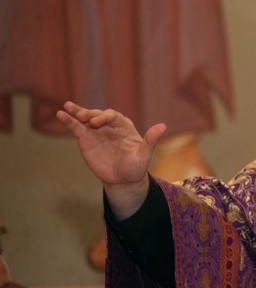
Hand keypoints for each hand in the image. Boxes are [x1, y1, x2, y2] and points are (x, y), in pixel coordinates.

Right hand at [57, 101, 166, 218]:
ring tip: (67, 108)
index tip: (95, 123)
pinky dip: (69, 120)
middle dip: (91, 114)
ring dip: (77, 112)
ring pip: (86, 118)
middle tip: (85, 118)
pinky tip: (60, 114)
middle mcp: (109, 125)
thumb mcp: (144, 155)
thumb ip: (151, 140)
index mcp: (124, 126)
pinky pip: (76, 128)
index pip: (113, 116)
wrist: (123, 180)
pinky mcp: (86, 139)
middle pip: (98, 115)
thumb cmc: (136, 166)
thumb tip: (162, 126)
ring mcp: (96, 131)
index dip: (104, 117)